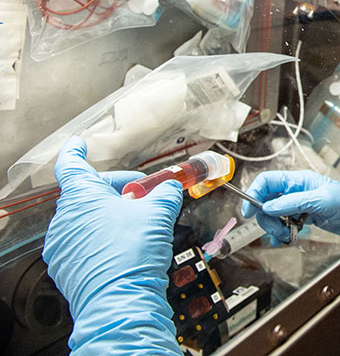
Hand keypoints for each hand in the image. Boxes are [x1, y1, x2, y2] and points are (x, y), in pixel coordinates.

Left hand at [43, 137, 181, 354]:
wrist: (121, 302)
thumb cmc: (132, 255)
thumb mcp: (158, 213)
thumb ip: (165, 193)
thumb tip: (170, 187)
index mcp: (81, 197)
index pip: (72, 164)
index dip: (77, 151)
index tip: (80, 144)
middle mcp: (64, 218)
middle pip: (89, 194)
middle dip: (117, 191)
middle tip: (144, 197)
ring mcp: (62, 245)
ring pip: (88, 219)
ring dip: (111, 217)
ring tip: (139, 227)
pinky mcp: (67, 267)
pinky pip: (85, 243)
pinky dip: (103, 239)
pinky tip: (126, 248)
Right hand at [241, 170, 339, 240]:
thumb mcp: (322, 202)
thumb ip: (294, 202)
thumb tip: (268, 206)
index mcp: (301, 180)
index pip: (268, 181)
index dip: (254, 194)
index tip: (249, 212)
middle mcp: (298, 190)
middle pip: (267, 200)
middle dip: (267, 217)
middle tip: (277, 230)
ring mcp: (302, 204)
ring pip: (275, 214)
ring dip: (275, 227)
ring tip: (286, 236)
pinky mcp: (306, 216)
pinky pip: (286, 223)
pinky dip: (283, 232)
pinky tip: (288, 238)